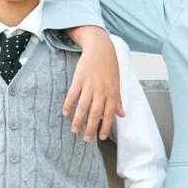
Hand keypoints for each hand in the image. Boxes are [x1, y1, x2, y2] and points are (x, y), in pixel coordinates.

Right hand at [62, 27, 123, 141]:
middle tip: (86, 139)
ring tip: (74, 131)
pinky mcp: (79, 79)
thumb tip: (122, 114)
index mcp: (112, 92)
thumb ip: (118, 100)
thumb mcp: (116, 83)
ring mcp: (89, 85)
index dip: (106, 127)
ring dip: (78, 120)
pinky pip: (73, 94)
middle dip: (91, 128)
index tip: (101, 137)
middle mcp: (101, 90)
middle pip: (95, 113)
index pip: (109, 114)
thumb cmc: (109, 66)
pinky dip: (68, 104)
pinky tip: (65, 113)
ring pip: (83, 106)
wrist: (100, 47)